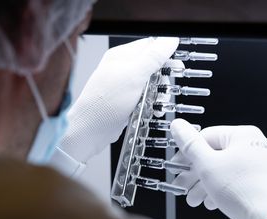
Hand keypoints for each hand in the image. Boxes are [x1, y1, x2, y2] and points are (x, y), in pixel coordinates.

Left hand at [59, 37, 178, 162]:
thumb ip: (154, 57)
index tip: (176, 66)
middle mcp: (121, 68)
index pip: (149, 46)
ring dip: (158, 92)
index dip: (165, 54)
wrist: (90, 129)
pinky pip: (143, 97)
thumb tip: (170, 41)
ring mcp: (122, 85)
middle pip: (151, 65)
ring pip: (149, 83)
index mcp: (121, 56)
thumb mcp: (134, 75)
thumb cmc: (106, 102)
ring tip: (160, 102)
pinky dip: (151, 103)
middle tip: (169, 87)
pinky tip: (153, 110)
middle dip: (163, 77)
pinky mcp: (124, 100)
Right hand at [170, 119, 266, 218]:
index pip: (205, 136)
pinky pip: (234, 180)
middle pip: (213, 155)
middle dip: (194, 175)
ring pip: (222, 170)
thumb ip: (189, 143)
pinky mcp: (261, 181)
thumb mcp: (206, 164)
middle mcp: (254, 146)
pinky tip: (210, 202)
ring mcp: (259, 164)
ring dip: (203, 185)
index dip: (186, 153)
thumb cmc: (243, 191)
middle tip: (181, 185)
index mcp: (243, 135)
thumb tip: (178, 126)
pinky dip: (219, 190)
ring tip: (193, 199)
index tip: (177, 166)